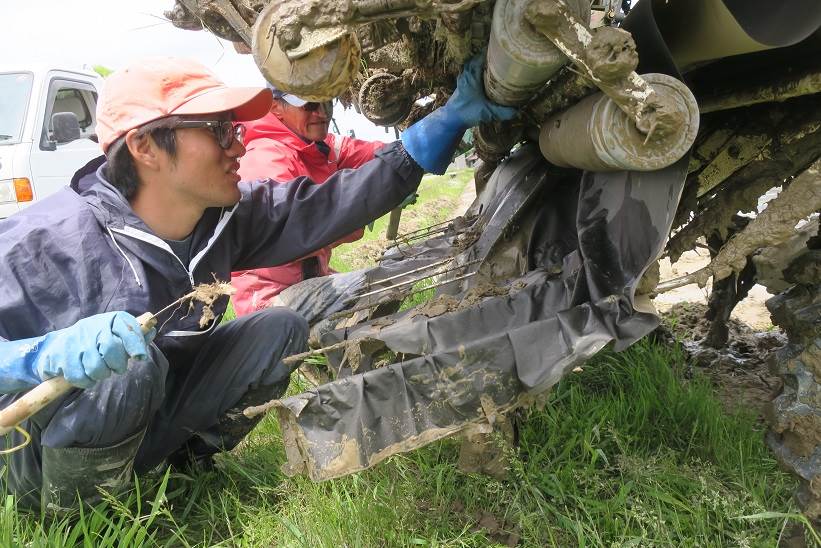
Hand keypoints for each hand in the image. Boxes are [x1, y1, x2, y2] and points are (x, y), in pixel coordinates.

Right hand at [30, 311, 154, 388]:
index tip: (140, 358)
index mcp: (110, 320)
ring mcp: (75, 340)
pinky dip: (86, 381)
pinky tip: (86, 376)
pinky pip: (79, 376)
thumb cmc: (95, 340)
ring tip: (100, 371)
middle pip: (111, 349)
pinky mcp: (61, 355)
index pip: (126, 328)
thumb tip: (151, 330)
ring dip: (101, 374)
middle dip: (117, 365)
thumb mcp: (114, 333)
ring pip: (95, 366)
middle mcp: (92, 326)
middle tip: (116, 369)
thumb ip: (133, 334)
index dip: (136, 344)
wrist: (58, 346)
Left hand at [442, 55, 516, 128]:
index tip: (504, 49)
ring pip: (475, 62)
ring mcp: (464, 75)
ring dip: (484, 60)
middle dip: (491, 54)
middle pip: (479, 56)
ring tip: (497, 60)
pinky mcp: (463, 80)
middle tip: (504, 54)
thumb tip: (519, 110)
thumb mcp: (488, 113)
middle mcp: (467, 72)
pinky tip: (488, 71)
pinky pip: (472, 68)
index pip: (482, 55)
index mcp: (472, 75)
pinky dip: (479, 67)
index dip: (493, 50)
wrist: (452, 119)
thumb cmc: (468, 113)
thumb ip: (504, 112)